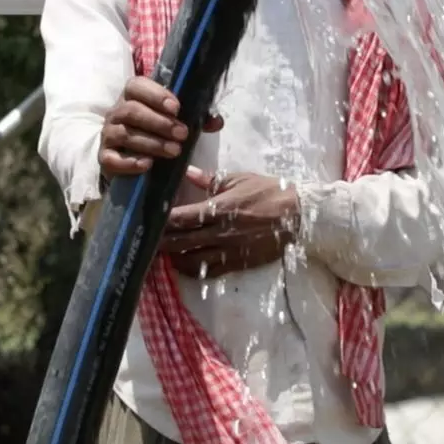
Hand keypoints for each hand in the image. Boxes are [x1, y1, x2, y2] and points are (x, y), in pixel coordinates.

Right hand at [98, 76, 222, 179]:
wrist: (128, 158)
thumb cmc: (155, 132)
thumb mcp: (175, 120)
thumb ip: (196, 118)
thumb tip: (217, 121)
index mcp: (132, 96)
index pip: (137, 86)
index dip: (156, 95)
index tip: (177, 108)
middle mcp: (116, 112)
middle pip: (132, 111)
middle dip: (160, 122)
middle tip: (182, 133)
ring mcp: (108, 134)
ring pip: (126, 134)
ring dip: (152, 143)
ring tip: (174, 150)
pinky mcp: (105, 157)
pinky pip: (112, 159)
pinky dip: (130, 162)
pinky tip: (148, 164)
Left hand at [160, 168, 300, 278]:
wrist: (298, 216)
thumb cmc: (269, 193)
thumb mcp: (240, 179)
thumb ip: (211, 179)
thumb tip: (188, 173)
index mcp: (218, 209)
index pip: (181, 218)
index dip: (161, 221)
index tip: (147, 220)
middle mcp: (219, 233)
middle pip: (180, 242)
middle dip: (160, 242)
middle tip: (145, 240)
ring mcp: (227, 251)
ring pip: (190, 261)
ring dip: (173, 258)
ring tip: (161, 253)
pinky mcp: (236, 263)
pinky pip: (208, 271)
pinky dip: (192, 269)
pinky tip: (182, 264)